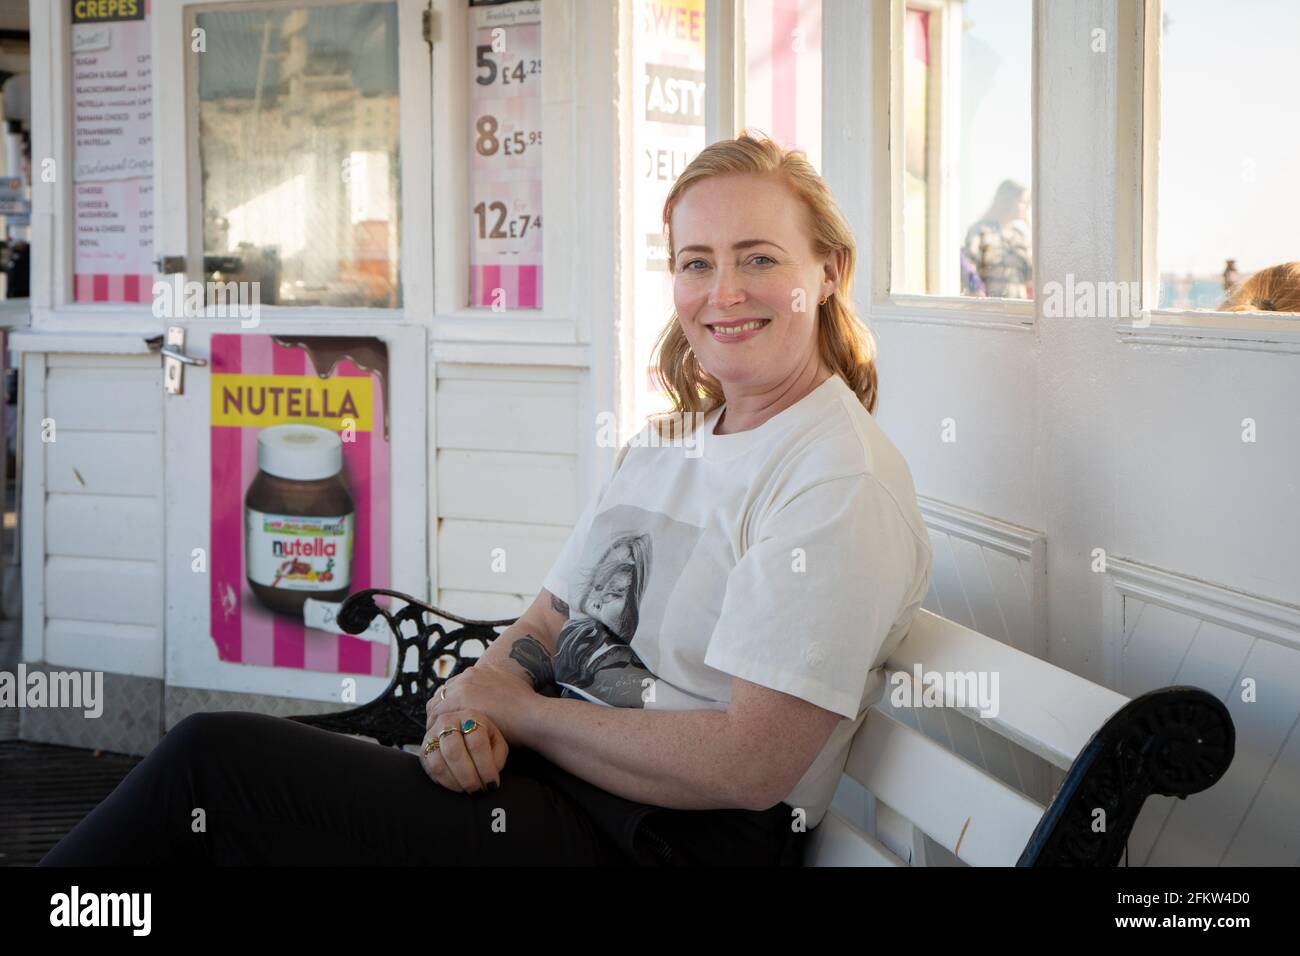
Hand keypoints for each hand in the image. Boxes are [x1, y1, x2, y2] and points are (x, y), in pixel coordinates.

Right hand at [419, 709, 507, 793]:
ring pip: (439, 761)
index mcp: (471, 717)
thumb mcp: (497, 743)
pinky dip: (445, 782)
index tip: (492, 783)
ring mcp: (432, 734)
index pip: (476, 743)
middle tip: (478, 790)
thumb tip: (490, 776)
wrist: (463, 732)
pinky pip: (431, 769)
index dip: (485, 767)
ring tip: (468, 789)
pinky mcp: (423, 748)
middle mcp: (448, 721)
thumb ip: (497, 757)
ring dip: (456, 781)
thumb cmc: (484, 740)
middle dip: (468, 776)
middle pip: (454, 751)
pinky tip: (457, 786)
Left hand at [426, 660, 541, 746]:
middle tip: (438, 735)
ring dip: (435, 724)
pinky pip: (439, 717)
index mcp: (476, 673)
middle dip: (437, 715)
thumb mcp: (507, 693)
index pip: (450, 689)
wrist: (533, 716)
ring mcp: (463, 687)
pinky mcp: (462, 702)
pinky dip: (437, 730)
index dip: (447, 707)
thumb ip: (491, 693)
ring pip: (436, 707)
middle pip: (440, 696)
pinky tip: (442, 744)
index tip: (448, 723)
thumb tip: (486, 705)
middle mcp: (467, 676)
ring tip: (438, 743)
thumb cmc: (524, 711)